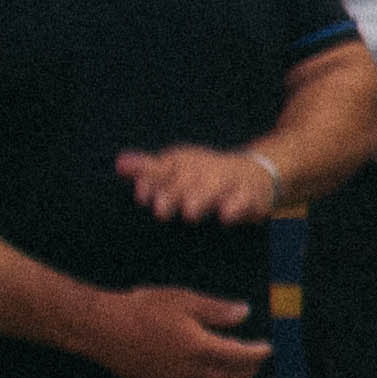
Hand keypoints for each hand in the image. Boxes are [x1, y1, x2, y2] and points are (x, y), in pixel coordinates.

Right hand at [78, 283, 268, 377]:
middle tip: (257, 361)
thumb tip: (244, 313)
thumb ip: (217, 310)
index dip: (258, 353)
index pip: (241, 356)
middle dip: (248, 369)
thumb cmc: (141, 309)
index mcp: (200, 348)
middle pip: (230, 376)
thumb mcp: (184, 301)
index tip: (268, 348)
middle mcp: (190, 371)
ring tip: (238, 373)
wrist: (100, 328)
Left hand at [116, 144, 280, 224]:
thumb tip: (119, 163)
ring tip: (190, 213)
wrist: (257, 174)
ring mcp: (230, 180)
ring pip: (216, 187)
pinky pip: (245, 201)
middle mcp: (207, 168)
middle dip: (175, 193)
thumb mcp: (176, 168)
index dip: (152, 180)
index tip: (141, 197)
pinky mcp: (251, 196)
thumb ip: (148, 169)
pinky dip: (236, 207)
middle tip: (160, 210)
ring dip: (203, 198)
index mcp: (184, 160)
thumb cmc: (205, 177)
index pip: (165, 166)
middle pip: (188, 178)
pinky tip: (225, 217)